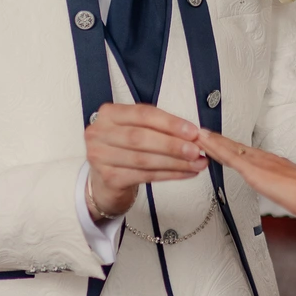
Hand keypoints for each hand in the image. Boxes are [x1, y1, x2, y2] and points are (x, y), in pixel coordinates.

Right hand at [85, 104, 206, 218]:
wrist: (105, 181)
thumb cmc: (125, 150)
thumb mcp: (137, 130)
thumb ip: (160, 128)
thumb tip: (193, 134)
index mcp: (109, 114)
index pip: (142, 115)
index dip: (169, 123)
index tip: (192, 131)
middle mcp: (99, 133)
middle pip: (140, 137)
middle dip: (172, 144)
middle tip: (195, 150)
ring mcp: (100, 157)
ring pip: (143, 159)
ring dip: (175, 162)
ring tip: (196, 163)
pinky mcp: (108, 178)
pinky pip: (144, 176)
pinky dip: (168, 175)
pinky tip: (184, 173)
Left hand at [198, 129, 295, 223]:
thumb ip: (290, 190)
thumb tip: (291, 194)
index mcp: (274, 163)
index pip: (247, 153)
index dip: (232, 147)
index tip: (220, 143)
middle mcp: (265, 158)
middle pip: (235, 147)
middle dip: (217, 140)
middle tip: (201, 133)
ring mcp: (259, 163)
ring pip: (229, 148)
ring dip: (211, 141)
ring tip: (196, 134)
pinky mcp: (254, 170)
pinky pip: (229, 157)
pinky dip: (215, 148)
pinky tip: (204, 144)